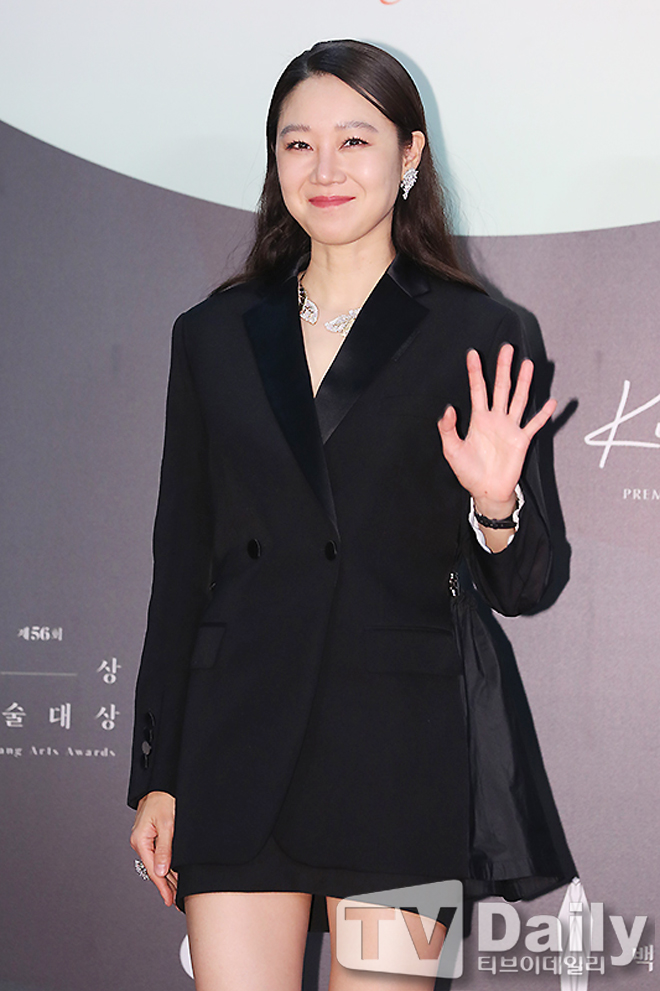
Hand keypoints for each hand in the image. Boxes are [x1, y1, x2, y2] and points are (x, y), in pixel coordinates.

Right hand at [130, 791, 177, 907]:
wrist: (161, 784)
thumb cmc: (163, 799)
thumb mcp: (167, 824)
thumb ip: (165, 848)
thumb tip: (161, 872)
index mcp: (140, 840)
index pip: (153, 869)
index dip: (163, 886)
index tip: (169, 899)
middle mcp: (139, 841)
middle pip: (154, 869)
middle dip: (166, 885)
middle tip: (176, 900)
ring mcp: (143, 839)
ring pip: (156, 863)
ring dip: (167, 876)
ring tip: (176, 891)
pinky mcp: (149, 835)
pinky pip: (157, 854)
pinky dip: (166, 864)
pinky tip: (172, 872)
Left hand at [437, 343, 555, 516]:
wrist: (486, 491)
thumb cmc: (468, 472)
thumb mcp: (452, 450)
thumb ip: (448, 429)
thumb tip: (448, 408)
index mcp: (478, 419)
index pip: (477, 389)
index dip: (475, 371)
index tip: (472, 354)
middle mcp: (496, 419)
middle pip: (501, 387)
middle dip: (503, 368)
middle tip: (506, 348)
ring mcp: (510, 428)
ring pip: (518, 399)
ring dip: (523, 382)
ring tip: (527, 364)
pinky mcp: (521, 440)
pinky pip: (534, 424)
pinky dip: (543, 414)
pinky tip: (551, 402)